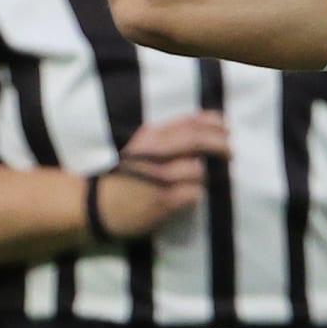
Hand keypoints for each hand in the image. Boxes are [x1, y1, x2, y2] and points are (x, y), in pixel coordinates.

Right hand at [95, 110, 229, 238]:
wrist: (96, 205)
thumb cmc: (124, 175)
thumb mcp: (142, 146)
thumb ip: (169, 136)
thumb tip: (209, 130)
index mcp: (151, 135)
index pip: (191, 122)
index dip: (215, 124)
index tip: (226, 129)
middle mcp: (155, 152)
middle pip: (199, 141)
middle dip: (221, 145)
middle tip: (231, 152)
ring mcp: (159, 177)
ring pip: (199, 170)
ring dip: (205, 176)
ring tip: (199, 180)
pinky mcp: (163, 201)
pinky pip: (194, 194)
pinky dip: (196, 194)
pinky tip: (187, 196)